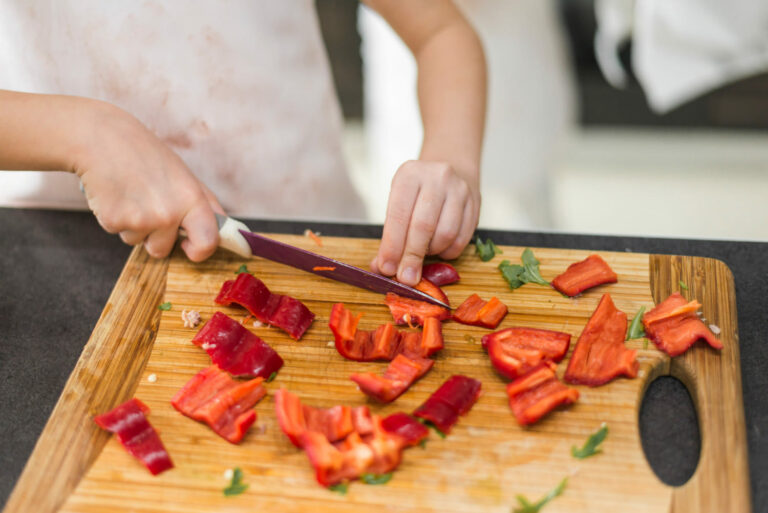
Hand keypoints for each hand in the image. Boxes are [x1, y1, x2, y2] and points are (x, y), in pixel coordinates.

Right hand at [73, 102, 221, 260]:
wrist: (100, 137)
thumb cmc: (145, 155)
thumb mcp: (184, 175)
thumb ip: (205, 205)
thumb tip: (224, 230)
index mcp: (192, 199)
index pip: (208, 242)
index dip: (199, 250)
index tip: (189, 247)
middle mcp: (169, 213)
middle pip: (163, 249)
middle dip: (155, 236)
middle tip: (147, 204)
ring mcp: (141, 219)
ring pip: (138, 242)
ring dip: (134, 226)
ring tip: (131, 194)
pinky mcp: (113, 221)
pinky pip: (118, 233)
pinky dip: (115, 218)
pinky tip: (115, 194)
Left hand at [371, 160, 479, 285]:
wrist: (451, 168)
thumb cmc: (419, 190)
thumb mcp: (398, 203)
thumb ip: (389, 236)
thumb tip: (381, 268)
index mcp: (409, 174)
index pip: (398, 215)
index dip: (392, 246)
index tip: (387, 268)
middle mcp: (436, 178)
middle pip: (423, 226)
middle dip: (412, 257)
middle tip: (406, 277)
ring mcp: (459, 189)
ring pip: (445, 234)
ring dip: (432, 252)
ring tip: (423, 251)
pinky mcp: (474, 203)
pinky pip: (461, 239)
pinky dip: (447, 252)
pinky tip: (439, 248)